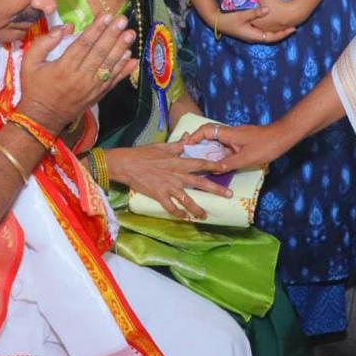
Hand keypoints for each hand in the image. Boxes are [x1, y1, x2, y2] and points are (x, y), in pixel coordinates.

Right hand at [18, 14, 137, 130]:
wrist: (42, 118)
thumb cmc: (35, 87)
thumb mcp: (29, 62)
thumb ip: (44, 42)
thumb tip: (66, 27)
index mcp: (63, 68)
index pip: (83, 45)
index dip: (96, 29)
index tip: (106, 16)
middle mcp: (80, 78)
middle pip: (99, 53)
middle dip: (112, 35)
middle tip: (123, 20)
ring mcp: (91, 88)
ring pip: (109, 66)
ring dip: (121, 49)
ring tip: (130, 34)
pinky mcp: (97, 96)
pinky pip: (113, 81)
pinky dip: (123, 70)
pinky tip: (131, 58)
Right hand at [106, 141, 232, 220]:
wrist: (126, 164)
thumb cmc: (143, 154)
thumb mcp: (162, 146)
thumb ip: (177, 145)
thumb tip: (188, 138)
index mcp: (178, 162)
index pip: (200, 163)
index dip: (214, 165)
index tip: (226, 167)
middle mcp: (176, 175)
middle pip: (200, 183)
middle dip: (216, 189)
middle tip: (229, 195)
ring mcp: (168, 187)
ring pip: (187, 200)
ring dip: (198, 209)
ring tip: (205, 216)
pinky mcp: (159, 196)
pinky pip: (171, 208)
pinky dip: (179, 214)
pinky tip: (185, 218)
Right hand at [183, 121, 295, 172]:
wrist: (284, 137)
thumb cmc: (266, 145)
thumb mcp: (246, 158)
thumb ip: (228, 164)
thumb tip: (213, 170)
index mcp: (228, 134)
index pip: (205, 131)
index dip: (193, 138)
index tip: (184, 147)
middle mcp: (230, 133)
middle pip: (208, 135)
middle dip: (198, 144)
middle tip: (189, 156)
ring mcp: (236, 137)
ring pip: (217, 142)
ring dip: (209, 150)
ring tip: (200, 163)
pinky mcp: (242, 141)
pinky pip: (226, 147)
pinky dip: (220, 154)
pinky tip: (219, 164)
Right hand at [213, 5, 294, 43]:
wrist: (218, 23)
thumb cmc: (229, 20)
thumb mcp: (242, 16)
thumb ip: (255, 13)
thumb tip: (267, 9)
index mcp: (254, 35)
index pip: (273, 37)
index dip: (283, 34)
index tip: (293, 29)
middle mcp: (254, 37)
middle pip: (272, 37)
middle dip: (283, 33)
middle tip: (294, 28)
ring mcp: (252, 35)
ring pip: (268, 35)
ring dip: (277, 31)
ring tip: (287, 26)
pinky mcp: (249, 31)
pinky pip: (263, 32)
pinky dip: (271, 29)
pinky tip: (274, 24)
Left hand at [243, 0, 309, 34]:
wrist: (295, 13)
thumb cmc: (277, 7)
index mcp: (257, 23)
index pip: (246, 20)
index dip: (242, 16)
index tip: (238, 12)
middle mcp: (263, 28)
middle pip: (254, 24)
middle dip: (251, 19)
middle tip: (247, 13)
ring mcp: (271, 29)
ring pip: (263, 27)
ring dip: (261, 22)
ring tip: (258, 16)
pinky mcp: (279, 28)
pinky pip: (271, 27)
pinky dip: (270, 22)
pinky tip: (271, 17)